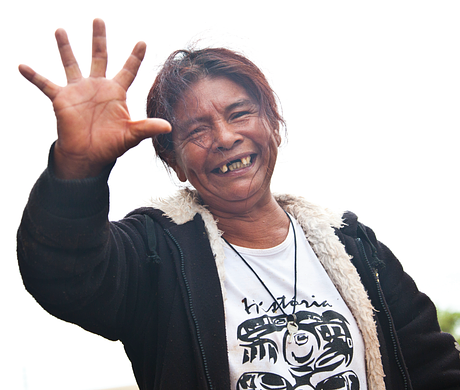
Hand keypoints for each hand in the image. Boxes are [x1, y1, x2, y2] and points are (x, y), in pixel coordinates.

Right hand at [18, 18, 170, 178]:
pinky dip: (34, 76)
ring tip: (60, 30)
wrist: (88, 156)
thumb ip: (147, 127)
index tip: (142, 42)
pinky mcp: (62, 99)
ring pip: (71, 64)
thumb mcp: (130, 135)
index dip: (135, 56)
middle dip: (99, 38)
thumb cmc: (110, 145)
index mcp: (116, 92)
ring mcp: (78, 91)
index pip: (128, 70)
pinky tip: (22, 66)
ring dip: (65, 48)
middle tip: (98, 19)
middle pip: (99, 57)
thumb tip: (168, 126)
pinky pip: (45, 84)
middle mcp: (97, 87)